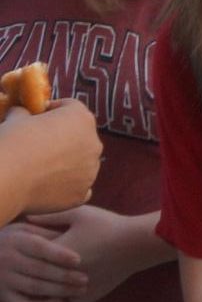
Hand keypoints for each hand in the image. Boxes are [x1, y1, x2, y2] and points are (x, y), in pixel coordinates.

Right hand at [0, 220, 88, 301]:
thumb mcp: (25, 230)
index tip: (78, 259)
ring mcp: (4, 279)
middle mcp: (7, 260)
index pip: (39, 248)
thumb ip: (45, 232)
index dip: (59, 254)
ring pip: (34, 288)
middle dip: (64, 275)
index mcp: (15, 240)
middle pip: (39, 270)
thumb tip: (73, 235)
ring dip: (59, 291)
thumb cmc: (12, 239)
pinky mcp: (3, 295)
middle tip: (85, 279)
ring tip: (80, 291)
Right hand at [1, 99, 101, 216]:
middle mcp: (93, 143)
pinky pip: (79, 187)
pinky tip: (50, 185)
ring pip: (82, 163)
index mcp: (81, 117)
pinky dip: (68, 186)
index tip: (37, 118)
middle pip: (80, 136)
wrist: (7, 178)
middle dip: (63, 138)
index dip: (52, 111)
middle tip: (39, 144)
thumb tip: (22, 113)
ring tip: (40, 167)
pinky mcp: (82, 194)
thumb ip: (26, 113)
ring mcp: (90, 171)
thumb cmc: (13, 142)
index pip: (70, 108)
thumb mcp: (17, 116)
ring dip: (67, 163)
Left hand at [26, 204, 141, 301]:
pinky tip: (75, 283)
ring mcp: (76, 290)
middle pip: (41, 276)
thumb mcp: (78, 214)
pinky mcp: (89, 298)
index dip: (32, 248)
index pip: (33, 255)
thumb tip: (26, 218)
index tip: (35, 243)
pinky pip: (72, 299)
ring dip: (52, 284)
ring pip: (53, 292)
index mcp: (58, 254)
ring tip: (56, 272)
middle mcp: (64, 276)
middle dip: (39, 267)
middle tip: (45, 259)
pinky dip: (71, 293)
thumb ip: (50, 216)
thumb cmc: (107, 225)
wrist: (136, 243)